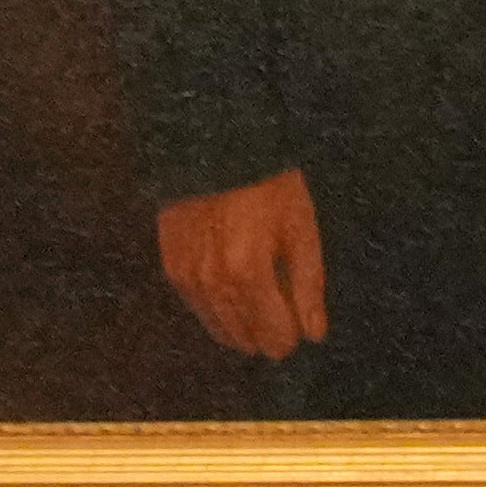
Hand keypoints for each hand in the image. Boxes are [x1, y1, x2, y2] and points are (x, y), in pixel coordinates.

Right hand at [150, 173, 330, 359]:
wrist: (214, 147)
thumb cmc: (267, 186)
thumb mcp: (300, 229)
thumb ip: (308, 286)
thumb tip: (314, 335)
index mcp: (249, 274)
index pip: (274, 338)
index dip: (291, 336)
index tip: (299, 322)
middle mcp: (213, 283)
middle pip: (247, 339)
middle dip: (268, 332)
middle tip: (282, 311)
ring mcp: (187, 277)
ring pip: (220, 330)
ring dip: (243, 326)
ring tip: (261, 303)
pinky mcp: (172, 267)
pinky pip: (199, 308)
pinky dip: (218, 310)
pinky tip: (234, 293)